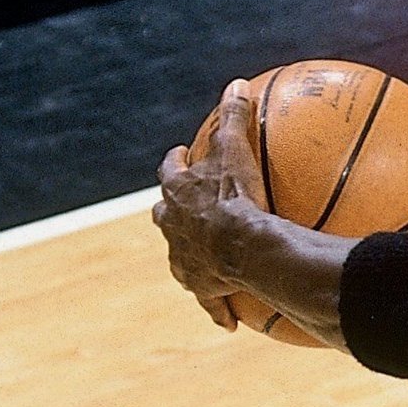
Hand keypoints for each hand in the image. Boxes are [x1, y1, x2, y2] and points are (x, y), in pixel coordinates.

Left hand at [155, 80, 271, 332]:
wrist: (243, 249)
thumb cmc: (236, 200)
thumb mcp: (235, 150)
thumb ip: (235, 116)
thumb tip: (237, 83)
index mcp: (179, 195)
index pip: (171, 173)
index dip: (176, 163)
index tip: (182, 157)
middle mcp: (174, 228)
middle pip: (165, 215)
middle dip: (172, 210)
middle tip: (184, 207)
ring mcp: (186, 260)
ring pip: (181, 258)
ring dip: (189, 258)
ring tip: (202, 262)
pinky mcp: (203, 288)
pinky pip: (212, 302)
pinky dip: (219, 309)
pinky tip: (230, 323)